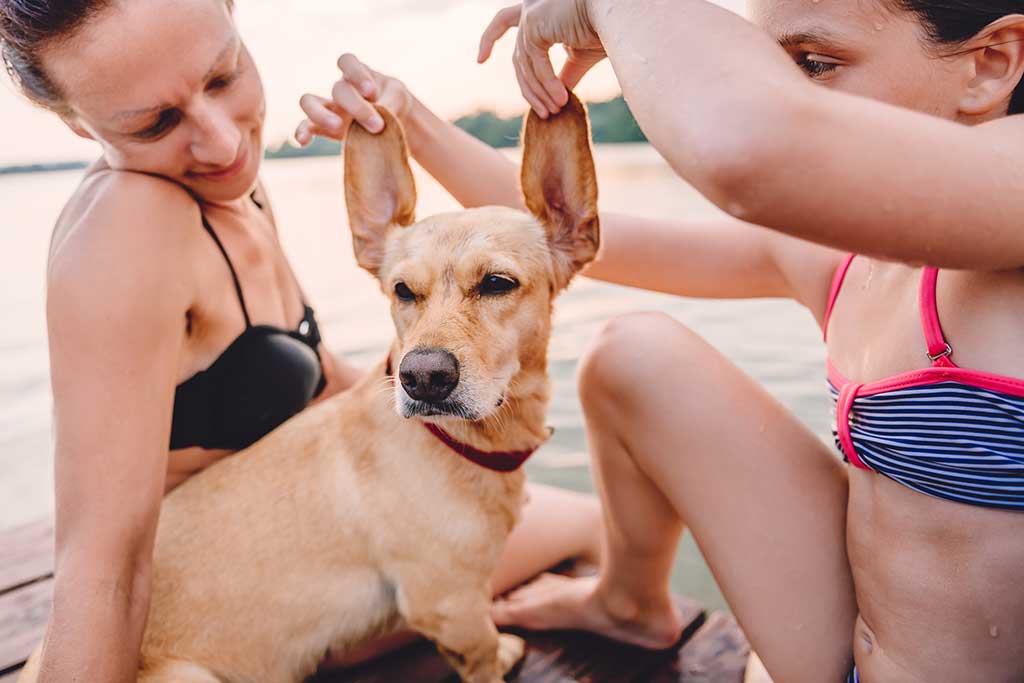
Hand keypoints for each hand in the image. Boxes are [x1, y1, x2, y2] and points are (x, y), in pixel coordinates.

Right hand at [295, 54, 413, 145]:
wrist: (391, 121)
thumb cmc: (393, 102)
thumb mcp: (398, 97)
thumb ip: (390, 102)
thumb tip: (379, 114)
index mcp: (357, 74)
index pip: (347, 61)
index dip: (356, 74)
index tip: (371, 92)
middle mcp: (340, 89)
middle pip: (338, 90)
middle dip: (357, 107)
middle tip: (377, 126)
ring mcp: (329, 107)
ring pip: (309, 102)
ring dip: (321, 114)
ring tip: (338, 127)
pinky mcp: (324, 127)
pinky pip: (306, 126)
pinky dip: (302, 132)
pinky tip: (303, 141)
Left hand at [478, 1, 605, 117]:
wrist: (616, 12)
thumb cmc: (604, 29)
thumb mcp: (579, 57)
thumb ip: (563, 74)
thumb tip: (556, 98)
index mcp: (537, 12)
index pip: (504, 22)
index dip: (489, 39)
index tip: (480, 60)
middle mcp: (530, 9)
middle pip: (518, 58)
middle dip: (529, 89)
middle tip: (543, 114)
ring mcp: (530, 16)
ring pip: (526, 66)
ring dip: (541, 92)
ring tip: (556, 110)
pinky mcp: (535, 25)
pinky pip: (536, 64)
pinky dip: (548, 84)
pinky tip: (561, 100)